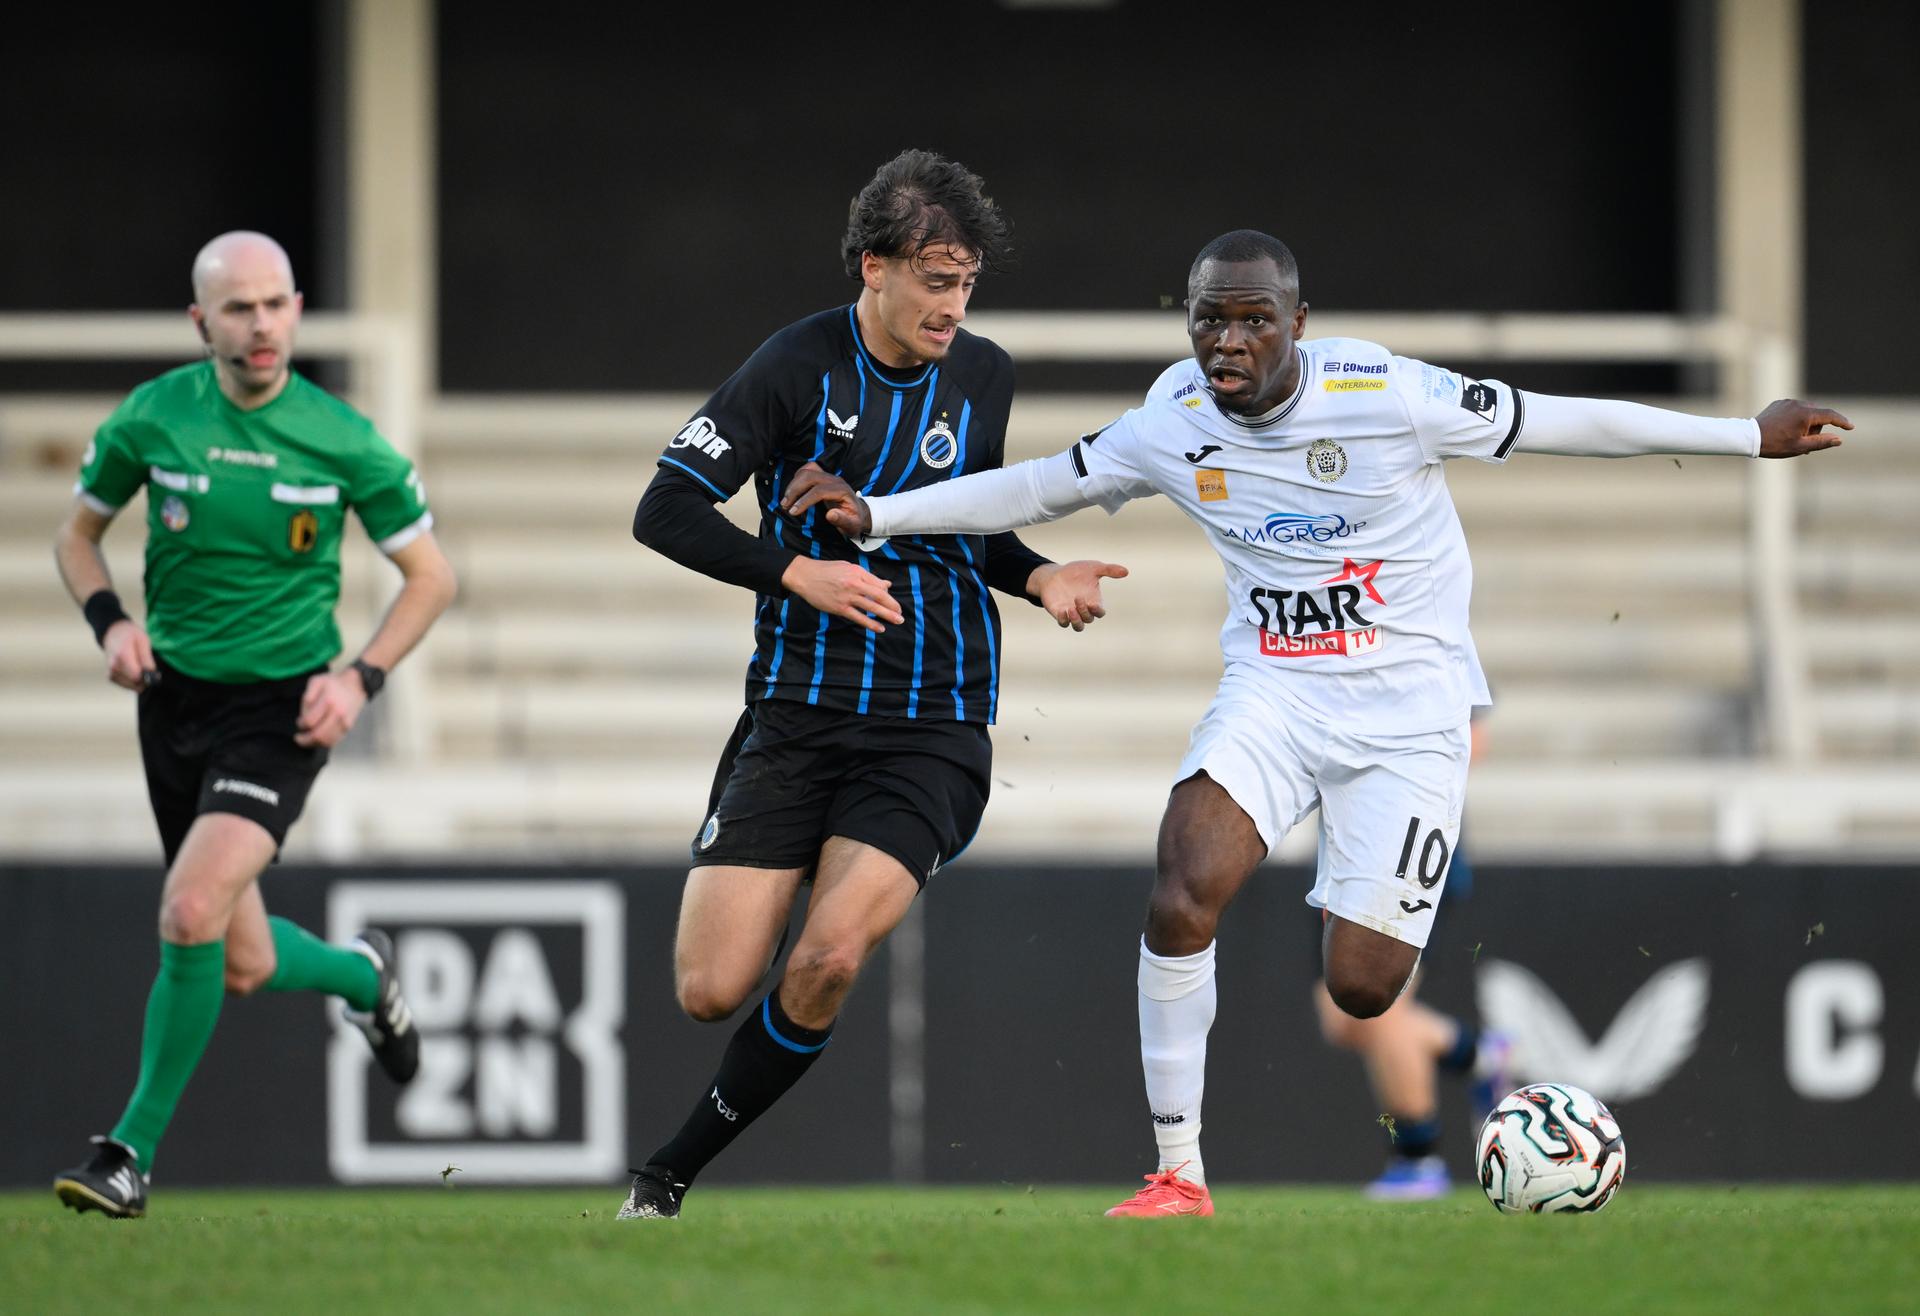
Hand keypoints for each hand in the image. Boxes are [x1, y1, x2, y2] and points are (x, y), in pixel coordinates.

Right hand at [102, 619, 157, 690]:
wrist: (112, 632)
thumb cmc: (130, 635)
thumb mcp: (143, 641)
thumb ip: (147, 659)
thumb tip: (152, 675)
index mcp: (122, 655)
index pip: (137, 676)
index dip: (148, 677)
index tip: (154, 672)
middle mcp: (114, 666)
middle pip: (135, 682)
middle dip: (145, 679)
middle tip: (149, 669)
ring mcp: (110, 672)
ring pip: (131, 686)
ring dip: (140, 681)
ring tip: (141, 667)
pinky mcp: (110, 676)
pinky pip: (126, 685)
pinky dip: (134, 682)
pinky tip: (136, 671)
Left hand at [296, 669, 368, 747]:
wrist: (356, 684)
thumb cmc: (333, 683)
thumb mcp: (316, 681)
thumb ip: (307, 697)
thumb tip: (303, 716)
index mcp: (328, 701)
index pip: (310, 721)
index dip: (301, 724)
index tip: (299, 722)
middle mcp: (338, 714)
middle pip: (318, 735)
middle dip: (305, 740)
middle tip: (298, 738)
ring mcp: (345, 722)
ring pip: (327, 741)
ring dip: (314, 743)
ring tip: (307, 740)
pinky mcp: (348, 727)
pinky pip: (335, 741)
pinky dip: (324, 743)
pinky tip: (318, 739)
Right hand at [780, 462, 872, 536]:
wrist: (858, 512)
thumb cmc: (854, 520)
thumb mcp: (852, 526)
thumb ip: (843, 520)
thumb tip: (830, 514)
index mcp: (842, 490)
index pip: (819, 490)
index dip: (805, 500)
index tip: (794, 511)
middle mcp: (834, 480)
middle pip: (810, 476)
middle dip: (795, 490)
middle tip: (785, 505)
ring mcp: (828, 476)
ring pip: (807, 471)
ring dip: (793, 484)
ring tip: (785, 500)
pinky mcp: (823, 476)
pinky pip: (808, 469)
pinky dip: (797, 478)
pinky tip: (792, 491)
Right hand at [781, 556, 903, 634]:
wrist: (805, 576)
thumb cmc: (827, 570)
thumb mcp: (849, 567)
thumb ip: (868, 577)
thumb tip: (886, 584)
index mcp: (857, 572)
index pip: (878, 585)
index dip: (889, 596)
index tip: (895, 604)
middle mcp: (854, 584)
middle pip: (879, 596)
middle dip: (892, 606)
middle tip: (901, 614)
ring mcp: (847, 597)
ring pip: (871, 607)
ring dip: (886, 615)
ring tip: (897, 621)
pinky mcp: (839, 608)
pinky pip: (858, 617)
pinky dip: (870, 623)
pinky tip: (880, 628)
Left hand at [1029, 559, 1129, 630]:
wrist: (1054, 575)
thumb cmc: (1076, 572)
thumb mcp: (1093, 568)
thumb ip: (1109, 570)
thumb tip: (1126, 571)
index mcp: (1094, 601)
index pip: (1100, 612)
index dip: (1098, 611)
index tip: (1093, 603)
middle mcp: (1084, 610)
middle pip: (1089, 619)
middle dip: (1084, 611)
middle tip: (1077, 598)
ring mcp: (1071, 614)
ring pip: (1078, 627)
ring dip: (1076, 621)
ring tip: (1071, 610)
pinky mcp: (1059, 614)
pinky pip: (1063, 623)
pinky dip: (1063, 620)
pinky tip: (1062, 611)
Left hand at [1755, 400, 1850, 457]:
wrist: (1749, 437)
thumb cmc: (1775, 445)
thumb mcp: (1800, 447)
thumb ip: (1821, 443)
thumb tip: (1839, 439)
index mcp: (1806, 415)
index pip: (1831, 416)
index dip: (1842, 422)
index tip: (1850, 427)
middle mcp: (1799, 404)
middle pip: (1818, 415)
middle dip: (1816, 429)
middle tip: (1804, 443)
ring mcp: (1788, 402)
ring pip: (1807, 412)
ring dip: (1806, 423)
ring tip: (1793, 437)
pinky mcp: (1779, 402)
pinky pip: (1794, 409)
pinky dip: (1796, 418)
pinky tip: (1785, 429)